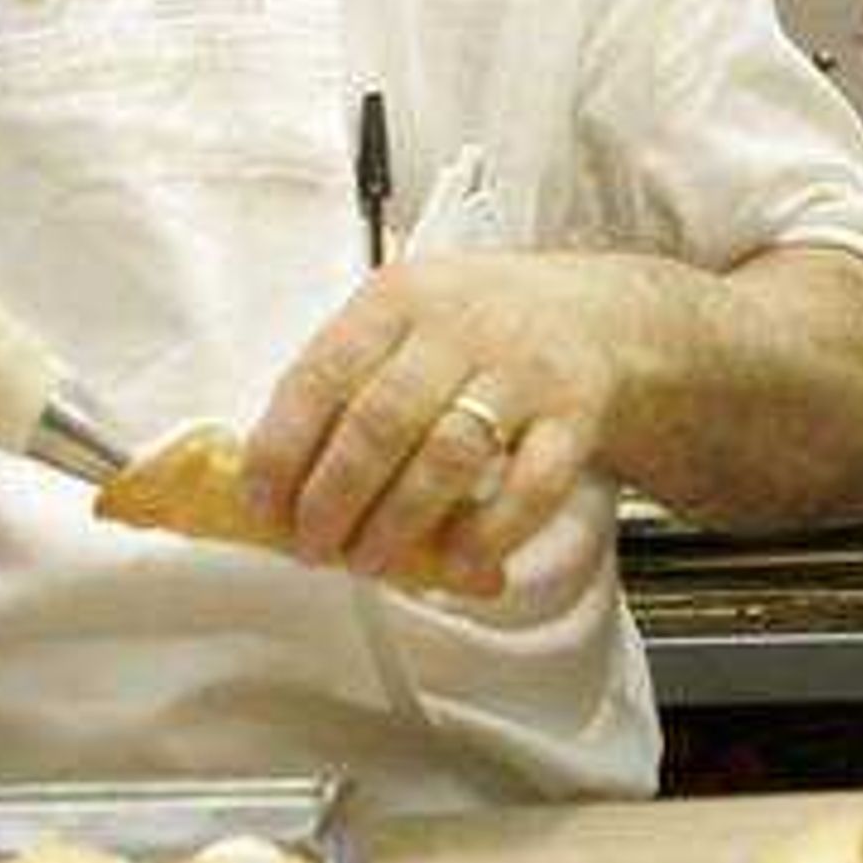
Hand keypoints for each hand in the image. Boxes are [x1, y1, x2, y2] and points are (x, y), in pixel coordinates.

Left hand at [243, 256, 626, 598]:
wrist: (599, 316)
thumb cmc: (478, 332)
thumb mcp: (406, 322)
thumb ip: (346, 384)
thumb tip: (272, 481)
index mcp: (398, 299)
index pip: (322, 375)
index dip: (282, 449)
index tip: (263, 506)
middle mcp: (461, 326)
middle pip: (380, 421)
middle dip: (333, 498)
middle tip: (314, 546)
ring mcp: (523, 369)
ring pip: (448, 455)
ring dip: (398, 522)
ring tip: (368, 561)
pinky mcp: (576, 415)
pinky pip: (531, 485)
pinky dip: (488, 533)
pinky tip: (455, 563)